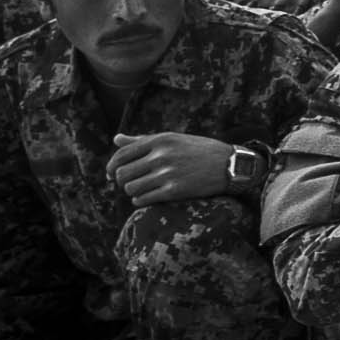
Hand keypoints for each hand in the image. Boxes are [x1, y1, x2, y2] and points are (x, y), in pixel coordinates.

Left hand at [109, 132, 235, 204]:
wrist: (228, 165)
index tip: (111, 174)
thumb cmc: (199, 150)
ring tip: (141, 190)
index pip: (122, 154)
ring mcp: (167, 174)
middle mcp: (161, 155)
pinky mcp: (174, 191)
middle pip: (123, 173)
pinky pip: (143, 199)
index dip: (112, 166)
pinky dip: (140, 200)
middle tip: (129, 183)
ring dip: (132, 192)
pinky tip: (148, 197)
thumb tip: (116, 139)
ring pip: (131, 188)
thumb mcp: (172, 138)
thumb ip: (143, 139)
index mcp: (159, 140)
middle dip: (121, 181)